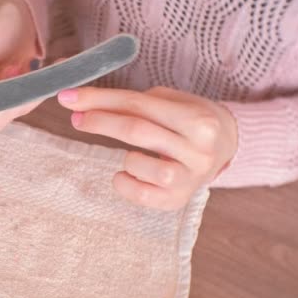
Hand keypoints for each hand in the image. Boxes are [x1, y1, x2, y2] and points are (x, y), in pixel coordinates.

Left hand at [57, 86, 237, 209]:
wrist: (227, 147)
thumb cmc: (189, 120)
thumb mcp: (170, 102)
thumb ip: (133, 104)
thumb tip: (84, 104)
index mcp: (198, 118)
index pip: (138, 104)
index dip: (99, 100)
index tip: (70, 97)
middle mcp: (198, 149)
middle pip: (135, 130)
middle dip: (99, 121)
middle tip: (76, 117)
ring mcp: (190, 178)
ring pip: (138, 164)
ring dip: (123, 157)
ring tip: (129, 155)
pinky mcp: (179, 200)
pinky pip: (141, 195)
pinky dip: (124, 183)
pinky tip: (126, 174)